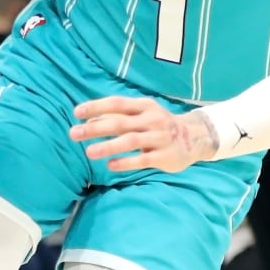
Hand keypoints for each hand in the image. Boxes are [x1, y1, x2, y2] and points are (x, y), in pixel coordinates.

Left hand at [70, 96, 216, 173]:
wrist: (195, 138)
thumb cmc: (159, 125)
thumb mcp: (144, 114)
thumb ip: (121, 116)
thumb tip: (91, 120)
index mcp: (144, 106)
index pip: (117, 103)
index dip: (96, 106)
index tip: (77, 112)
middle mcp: (152, 120)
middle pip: (120, 122)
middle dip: (96, 128)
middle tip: (74, 133)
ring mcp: (159, 138)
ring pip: (130, 141)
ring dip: (108, 146)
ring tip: (89, 152)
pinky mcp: (164, 156)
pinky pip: (143, 159)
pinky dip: (126, 162)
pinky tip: (110, 165)